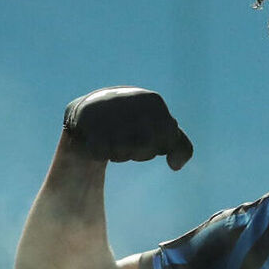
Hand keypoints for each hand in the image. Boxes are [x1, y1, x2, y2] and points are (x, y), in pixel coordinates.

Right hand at [63, 86, 192, 169]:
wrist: (93, 110)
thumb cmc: (134, 123)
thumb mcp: (161, 128)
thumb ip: (179, 146)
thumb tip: (176, 166)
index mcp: (154, 101)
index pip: (170, 138)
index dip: (160, 145)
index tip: (149, 134)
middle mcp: (133, 101)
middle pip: (147, 149)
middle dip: (140, 152)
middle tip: (128, 137)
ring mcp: (110, 110)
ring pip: (125, 153)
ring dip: (121, 154)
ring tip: (113, 137)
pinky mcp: (88, 121)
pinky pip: (103, 153)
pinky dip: (102, 153)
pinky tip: (99, 139)